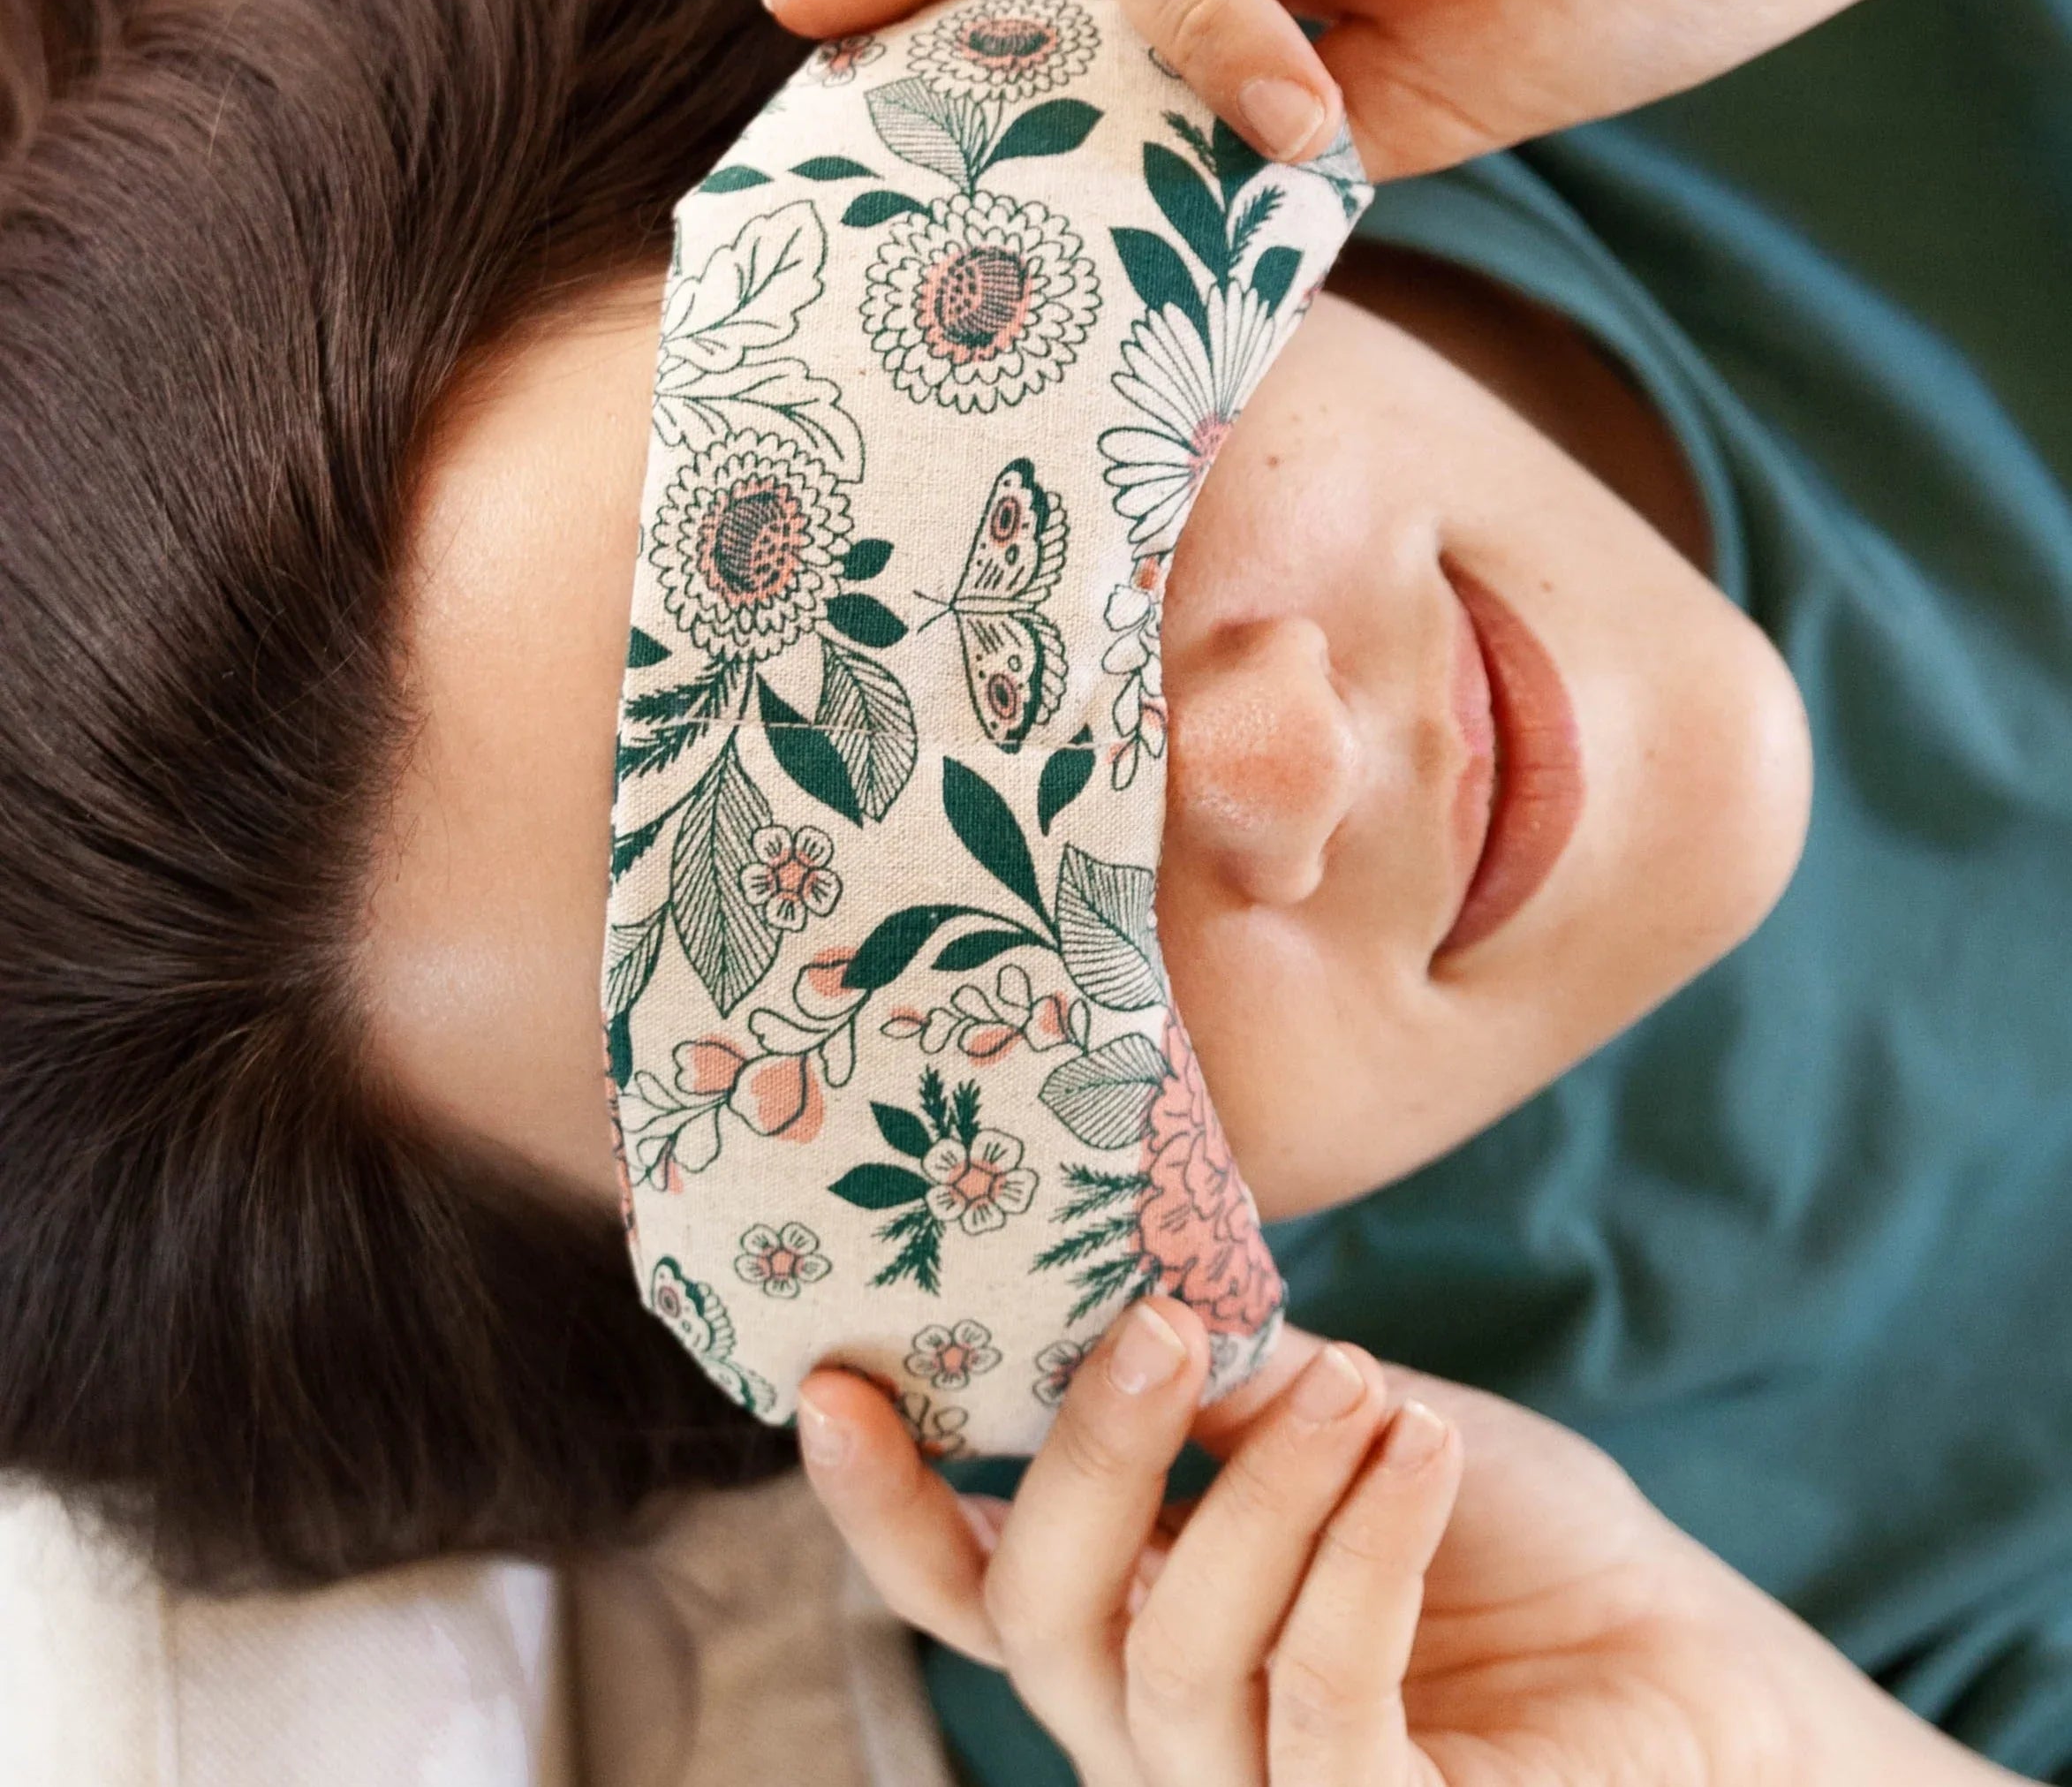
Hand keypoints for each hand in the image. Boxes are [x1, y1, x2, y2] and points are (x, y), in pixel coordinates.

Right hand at [797, 1297, 2022, 1785]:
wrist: (1673, 1649)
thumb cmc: (1484, 1519)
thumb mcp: (1335, 1411)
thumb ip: (1225, 1382)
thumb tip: (1116, 1285)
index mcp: (1122, 1617)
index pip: (961, 1582)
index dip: (880, 1500)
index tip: (836, 1376)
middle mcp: (1151, 1727)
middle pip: (1037, 1620)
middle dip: (1085, 1456)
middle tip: (1162, 1324)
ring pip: (1177, 1658)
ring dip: (1267, 1491)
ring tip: (1368, 1388)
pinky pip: (1320, 1707)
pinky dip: (1361, 1555)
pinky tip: (1421, 1451)